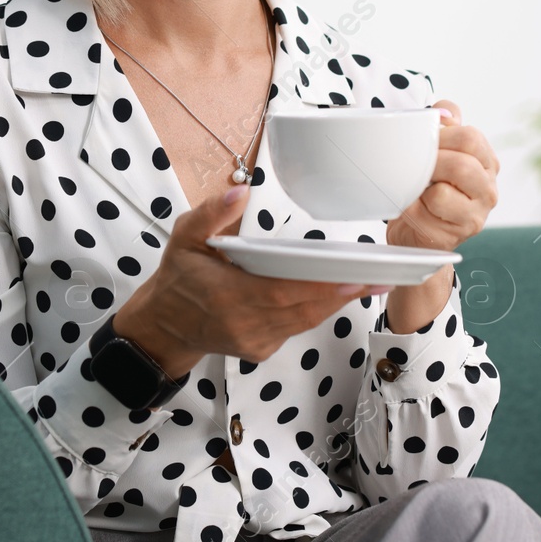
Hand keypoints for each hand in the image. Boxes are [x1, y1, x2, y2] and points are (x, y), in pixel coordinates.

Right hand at [112, 184, 388, 378]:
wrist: (163, 327)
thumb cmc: (177, 279)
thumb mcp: (184, 238)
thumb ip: (210, 214)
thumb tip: (239, 191)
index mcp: (226, 294)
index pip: (282, 293)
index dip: (319, 288)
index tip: (350, 277)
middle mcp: (243, 323)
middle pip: (303, 310)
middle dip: (342, 294)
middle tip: (377, 277)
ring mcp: (253, 341)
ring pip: (304, 322)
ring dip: (335, 304)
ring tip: (368, 284)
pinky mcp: (259, 350)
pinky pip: (294, 329)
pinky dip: (315, 311)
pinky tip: (336, 295)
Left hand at [383, 100, 499, 332]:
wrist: (418, 232)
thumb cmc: (429, 186)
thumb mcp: (440, 150)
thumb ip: (445, 123)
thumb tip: (442, 111)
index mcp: (487, 163)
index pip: (471, 138)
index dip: (441, 136)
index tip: (423, 141)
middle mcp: (488, 190)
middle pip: (461, 165)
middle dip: (429, 162)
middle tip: (413, 164)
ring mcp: (475, 217)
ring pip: (441, 193)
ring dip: (419, 186)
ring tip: (415, 187)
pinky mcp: (453, 237)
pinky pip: (424, 215)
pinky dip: (410, 207)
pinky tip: (411, 207)